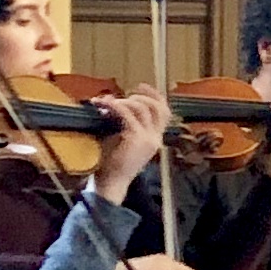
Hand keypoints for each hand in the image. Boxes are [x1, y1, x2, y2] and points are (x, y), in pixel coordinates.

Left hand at [88, 85, 172, 200]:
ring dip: (124, 101)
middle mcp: (155, 138)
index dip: (155, 96)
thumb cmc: (112, 163)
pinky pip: (128, 114)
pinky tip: (106, 105)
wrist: (111, 182)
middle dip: (141, 96)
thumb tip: (110, 99)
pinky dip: (116, 106)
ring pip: (142, 108)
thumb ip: (119, 119)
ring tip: (109, 103)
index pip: (164, 113)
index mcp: (155, 139)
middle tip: (124, 95)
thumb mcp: (119, 138)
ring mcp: (147, 138)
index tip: (142, 86)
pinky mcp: (136, 138)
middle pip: (157, 107)